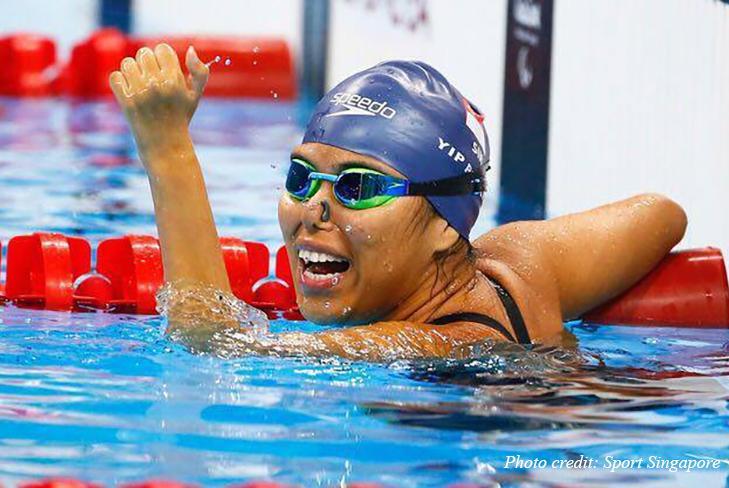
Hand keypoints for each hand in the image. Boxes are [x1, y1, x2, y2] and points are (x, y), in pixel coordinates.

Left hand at [109, 43, 208, 164]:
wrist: (165, 145)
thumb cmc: (180, 117)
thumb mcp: (195, 96)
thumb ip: (200, 72)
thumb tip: (191, 49)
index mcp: (175, 80)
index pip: (162, 49)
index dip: (162, 57)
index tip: (163, 70)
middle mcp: (157, 84)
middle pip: (143, 53)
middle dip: (146, 64)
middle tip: (150, 78)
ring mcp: (140, 93)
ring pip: (127, 63)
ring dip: (132, 71)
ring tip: (139, 84)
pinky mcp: (126, 101)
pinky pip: (116, 77)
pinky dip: (120, 82)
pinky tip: (129, 91)